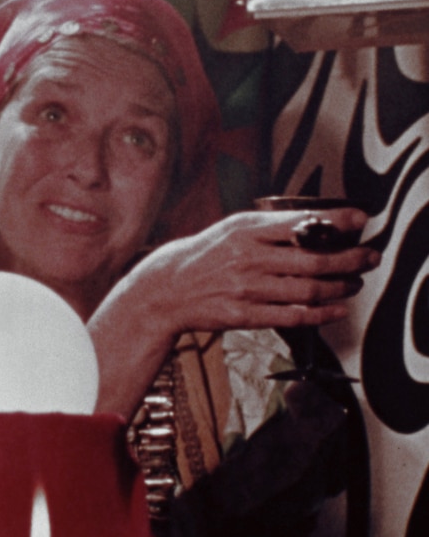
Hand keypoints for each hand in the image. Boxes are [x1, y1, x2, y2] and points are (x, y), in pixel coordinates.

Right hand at [129, 207, 379, 334]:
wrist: (167, 288)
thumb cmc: (207, 256)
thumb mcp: (232, 230)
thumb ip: (270, 227)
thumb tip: (318, 225)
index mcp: (245, 231)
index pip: (299, 223)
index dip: (336, 221)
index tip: (361, 220)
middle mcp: (247, 258)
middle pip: (312, 259)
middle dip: (349, 259)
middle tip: (369, 257)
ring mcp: (245, 289)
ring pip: (307, 290)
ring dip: (339, 287)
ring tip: (353, 283)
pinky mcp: (243, 315)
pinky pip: (292, 317)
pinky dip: (320, 314)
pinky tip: (336, 309)